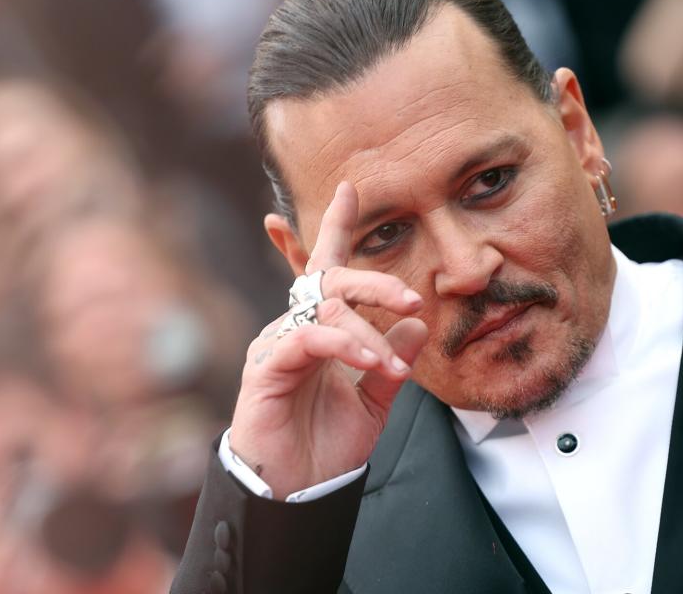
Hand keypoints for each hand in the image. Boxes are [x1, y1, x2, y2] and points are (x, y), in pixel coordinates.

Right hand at [230, 182, 427, 498]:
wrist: (296, 493)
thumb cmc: (328, 445)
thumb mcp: (374, 400)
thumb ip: (392, 359)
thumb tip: (417, 321)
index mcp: (319, 330)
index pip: (327, 270)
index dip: (336, 228)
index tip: (350, 190)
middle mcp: (294, 327)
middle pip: (328, 280)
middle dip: (372, 279)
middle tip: (409, 294)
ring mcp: (276, 344)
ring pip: (325, 311)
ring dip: (368, 332)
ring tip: (395, 367)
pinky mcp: (265, 365)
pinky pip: (307, 338)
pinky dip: (343, 345)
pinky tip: (369, 363)